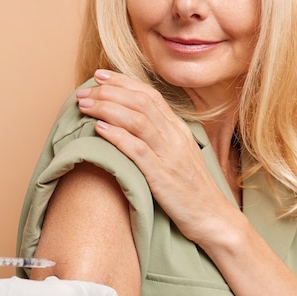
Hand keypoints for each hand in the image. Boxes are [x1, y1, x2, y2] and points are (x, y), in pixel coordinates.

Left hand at [76, 70, 236, 243]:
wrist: (213, 218)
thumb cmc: (191, 191)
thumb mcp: (178, 157)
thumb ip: (160, 139)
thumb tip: (132, 126)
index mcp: (179, 130)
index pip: (150, 95)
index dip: (123, 82)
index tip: (99, 75)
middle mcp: (175, 137)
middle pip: (140, 102)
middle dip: (109, 92)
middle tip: (84, 90)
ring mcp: (170, 155)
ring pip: (137, 120)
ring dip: (107, 108)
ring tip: (84, 105)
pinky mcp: (163, 176)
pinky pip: (138, 149)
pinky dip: (117, 136)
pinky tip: (99, 128)